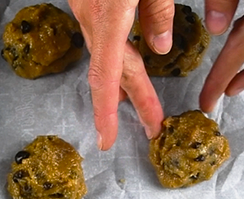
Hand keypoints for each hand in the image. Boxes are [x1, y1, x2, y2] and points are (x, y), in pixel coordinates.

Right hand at [68, 0, 176, 149]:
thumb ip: (158, 10)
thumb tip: (160, 48)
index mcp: (108, 16)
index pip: (105, 75)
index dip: (106, 114)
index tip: (107, 141)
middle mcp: (90, 16)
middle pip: (112, 71)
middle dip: (137, 100)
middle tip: (153, 127)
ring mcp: (83, 7)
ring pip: (104, 52)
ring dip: (122, 78)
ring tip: (139, 100)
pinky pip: (100, 34)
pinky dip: (114, 53)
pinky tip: (122, 58)